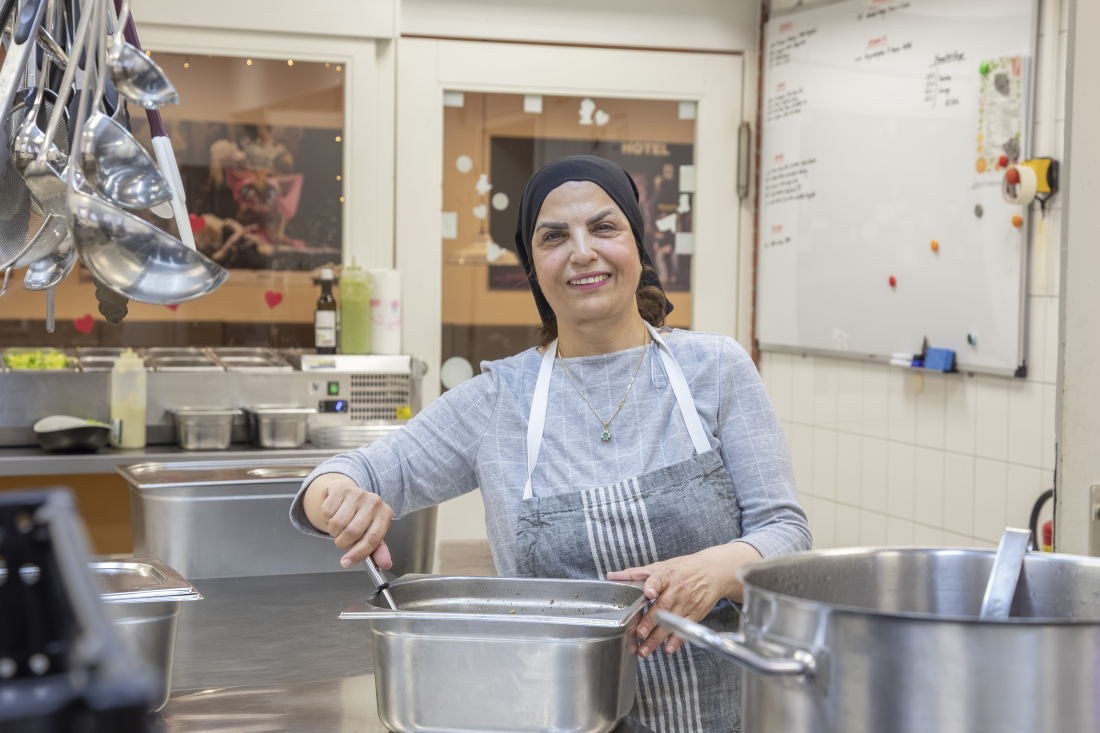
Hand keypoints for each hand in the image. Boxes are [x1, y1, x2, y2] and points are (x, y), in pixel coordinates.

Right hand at [303, 473, 393, 568]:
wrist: (348, 495)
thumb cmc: (361, 517)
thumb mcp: (372, 532)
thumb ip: (377, 549)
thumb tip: (385, 564)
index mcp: (385, 514)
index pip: (373, 539)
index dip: (358, 554)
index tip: (346, 563)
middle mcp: (374, 502)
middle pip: (352, 532)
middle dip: (343, 543)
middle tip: (343, 540)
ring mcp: (357, 493)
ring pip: (337, 524)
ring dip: (333, 532)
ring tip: (339, 526)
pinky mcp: (341, 488)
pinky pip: (327, 512)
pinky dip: (326, 519)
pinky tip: (334, 513)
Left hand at [606, 542, 760, 656]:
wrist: (713, 572)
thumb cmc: (683, 569)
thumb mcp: (661, 566)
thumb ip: (635, 574)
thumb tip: (611, 577)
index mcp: (667, 574)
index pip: (659, 579)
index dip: (653, 586)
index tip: (648, 594)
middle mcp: (678, 589)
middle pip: (663, 607)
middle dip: (650, 622)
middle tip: (640, 634)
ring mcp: (687, 603)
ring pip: (671, 622)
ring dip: (657, 638)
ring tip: (644, 649)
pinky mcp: (695, 615)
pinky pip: (684, 629)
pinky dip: (676, 640)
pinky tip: (667, 649)